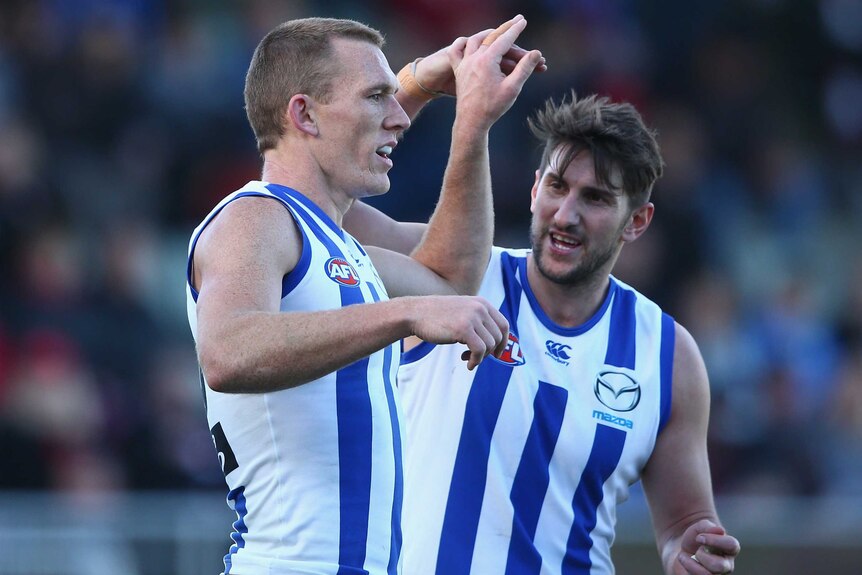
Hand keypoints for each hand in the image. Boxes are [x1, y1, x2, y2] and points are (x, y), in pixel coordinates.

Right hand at [408, 295, 508, 369]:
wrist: (415, 313)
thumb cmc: (437, 317)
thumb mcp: (463, 312)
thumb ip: (479, 321)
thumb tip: (495, 343)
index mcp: (482, 303)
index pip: (504, 325)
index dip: (503, 342)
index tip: (496, 353)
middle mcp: (480, 308)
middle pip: (498, 337)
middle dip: (490, 352)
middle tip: (476, 357)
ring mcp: (472, 317)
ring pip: (489, 345)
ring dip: (481, 357)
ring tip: (468, 359)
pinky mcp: (463, 329)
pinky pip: (479, 350)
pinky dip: (476, 361)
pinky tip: (468, 364)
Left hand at [413, 15, 545, 97]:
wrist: (471, 122)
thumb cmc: (493, 107)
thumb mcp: (513, 88)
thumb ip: (525, 68)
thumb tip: (536, 53)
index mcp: (487, 61)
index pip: (504, 39)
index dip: (515, 29)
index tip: (523, 21)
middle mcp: (473, 58)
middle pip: (492, 37)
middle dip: (505, 28)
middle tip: (517, 20)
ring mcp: (464, 64)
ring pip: (475, 41)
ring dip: (488, 33)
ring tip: (498, 30)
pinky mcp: (458, 71)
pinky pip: (456, 51)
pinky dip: (463, 44)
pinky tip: (470, 42)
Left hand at [676, 520, 739, 573]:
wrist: (684, 550)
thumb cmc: (696, 538)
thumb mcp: (699, 528)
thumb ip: (708, 527)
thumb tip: (720, 531)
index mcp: (730, 548)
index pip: (731, 545)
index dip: (714, 540)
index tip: (699, 537)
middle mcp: (727, 565)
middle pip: (720, 566)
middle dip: (702, 556)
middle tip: (697, 550)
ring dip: (692, 564)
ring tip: (690, 556)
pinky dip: (687, 568)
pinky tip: (685, 560)